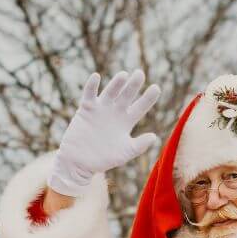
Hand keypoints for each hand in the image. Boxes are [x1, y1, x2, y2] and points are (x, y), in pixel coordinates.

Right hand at [48, 70, 159, 196]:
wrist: (80, 163)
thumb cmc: (103, 159)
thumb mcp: (125, 153)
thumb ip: (139, 145)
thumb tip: (154, 136)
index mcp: (127, 121)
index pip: (140, 107)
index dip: (148, 98)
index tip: (156, 88)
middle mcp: (115, 112)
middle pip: (127, 95)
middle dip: (133, 85)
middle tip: (140, 73)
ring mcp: (101, 109)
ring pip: (110, 92)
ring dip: (116, 83)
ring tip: (124, 75)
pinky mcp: (86, 109)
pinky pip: (89, 95)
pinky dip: (91, 86)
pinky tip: (96, 76)